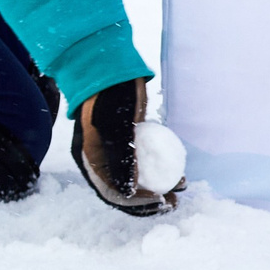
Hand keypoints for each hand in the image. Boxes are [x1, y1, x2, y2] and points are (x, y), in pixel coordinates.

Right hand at [71, 80, 184, 214]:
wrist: (110, 65)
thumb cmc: (109, 94)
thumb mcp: (114, 126)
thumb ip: (118, 159)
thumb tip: (127, 194)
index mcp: (90, 160)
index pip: (112, 193)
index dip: (136, 203)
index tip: (159, 200)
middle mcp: (102, 160)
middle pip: (125, 191)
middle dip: (150, 201)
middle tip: (173, 202)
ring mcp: (116, 151)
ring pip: (137, 180)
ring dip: (159, 188)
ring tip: (180, 188)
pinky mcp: (130, 142)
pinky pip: (145, 163)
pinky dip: (160, 171)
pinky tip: (178, 171)